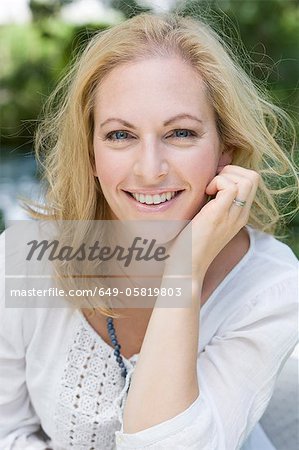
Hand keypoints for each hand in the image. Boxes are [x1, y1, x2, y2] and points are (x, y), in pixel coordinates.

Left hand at [164, 165, 259, 287]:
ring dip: (224, 176)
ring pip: (247, 179)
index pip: (251, 182)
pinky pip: (230, 186)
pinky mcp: (219, 215)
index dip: (232, 174)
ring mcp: (232, 216)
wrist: (186, 267)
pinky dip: (217, 182)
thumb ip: (211, 204)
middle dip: (231, 170)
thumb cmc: (189, 245)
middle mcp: (240, 215)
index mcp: (238, 215)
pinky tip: (205, 194)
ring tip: (209, 189)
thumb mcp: (206, 220)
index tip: (213, 182)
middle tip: (212, 183)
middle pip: (253, 178)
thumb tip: (205, 184)